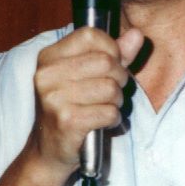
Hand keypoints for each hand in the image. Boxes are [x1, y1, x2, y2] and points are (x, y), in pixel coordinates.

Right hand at [30, 25, 143, 174]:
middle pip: (105, 62)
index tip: (112, 65)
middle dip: (118, 78)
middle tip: (110, 92)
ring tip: (104, 107)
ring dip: (116, 101)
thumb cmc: (71, 109)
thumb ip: (114, 54)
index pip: (90, 35)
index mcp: (49, 57)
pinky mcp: (67, 120)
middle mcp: (47, 74)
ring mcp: (54, 98)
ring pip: (110, 88)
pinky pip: (109, 112)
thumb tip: (137, 34)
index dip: (111, 48)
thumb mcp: (87, 76)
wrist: (49, 151)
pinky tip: (101, 122)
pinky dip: (112, 119)